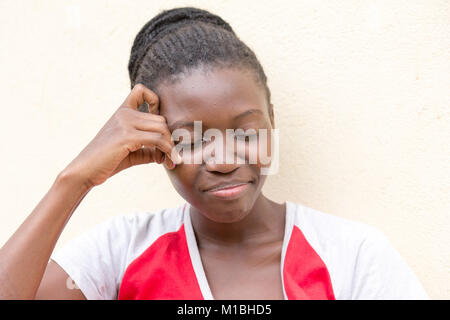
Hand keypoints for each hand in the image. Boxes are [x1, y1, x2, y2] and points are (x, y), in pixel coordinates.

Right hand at [61, 83, 181, 187]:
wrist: (85, 171)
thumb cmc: (107, 162)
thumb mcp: (133, 152)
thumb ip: (150, 148)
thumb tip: (170, 151)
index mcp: (122, 112)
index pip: (140, 90)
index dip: (155, 102)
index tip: (159, 127)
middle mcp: (124, 114)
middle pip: (161, 119)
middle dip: (169, 139)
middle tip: (169, 157)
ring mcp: (125, 123)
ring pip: (162, 128)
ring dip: (170, 147)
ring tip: (170, 161)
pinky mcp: (127, 136)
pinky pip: (158, 140)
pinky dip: (167, 151)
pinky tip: (166, 162)